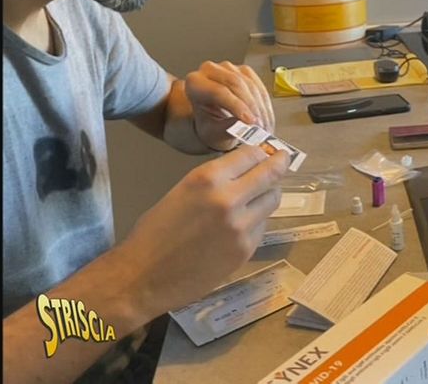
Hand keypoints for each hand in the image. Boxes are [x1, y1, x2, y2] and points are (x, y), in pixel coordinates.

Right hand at [120, 145, 289, 314]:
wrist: (143, 277)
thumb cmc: (154, 233)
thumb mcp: (183, 192)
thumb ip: (215, 181)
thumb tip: (244, 172)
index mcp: (207, 179)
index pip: (251, 155)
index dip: (262, 152)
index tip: (269, 151)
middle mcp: (229, 199)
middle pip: (270, 175)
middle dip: (279, 165)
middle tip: (283, 161)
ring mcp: (241, 226)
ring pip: (272, 201)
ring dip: (269, 194)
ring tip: (261, 194)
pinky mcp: (246, 250)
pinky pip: (262, 227)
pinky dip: (257, 222)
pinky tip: (241, 226)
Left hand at [186, 61, 274, 150]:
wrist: (214, 119)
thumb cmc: (210, 125)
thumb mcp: (214, 133)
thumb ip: (227, 129)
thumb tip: (244, 126)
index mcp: (195, 84)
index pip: (218, 91)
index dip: (237, 107)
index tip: (250, 122)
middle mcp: (209, 71)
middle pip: (236, 84)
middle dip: (252, 107)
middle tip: (260, 126)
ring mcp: (228, 68)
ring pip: (250, 85)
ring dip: (261, 108)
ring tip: (264, 126)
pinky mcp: (244, 71)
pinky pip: (259, 86)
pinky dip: (265, 104)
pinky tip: (266, 117)